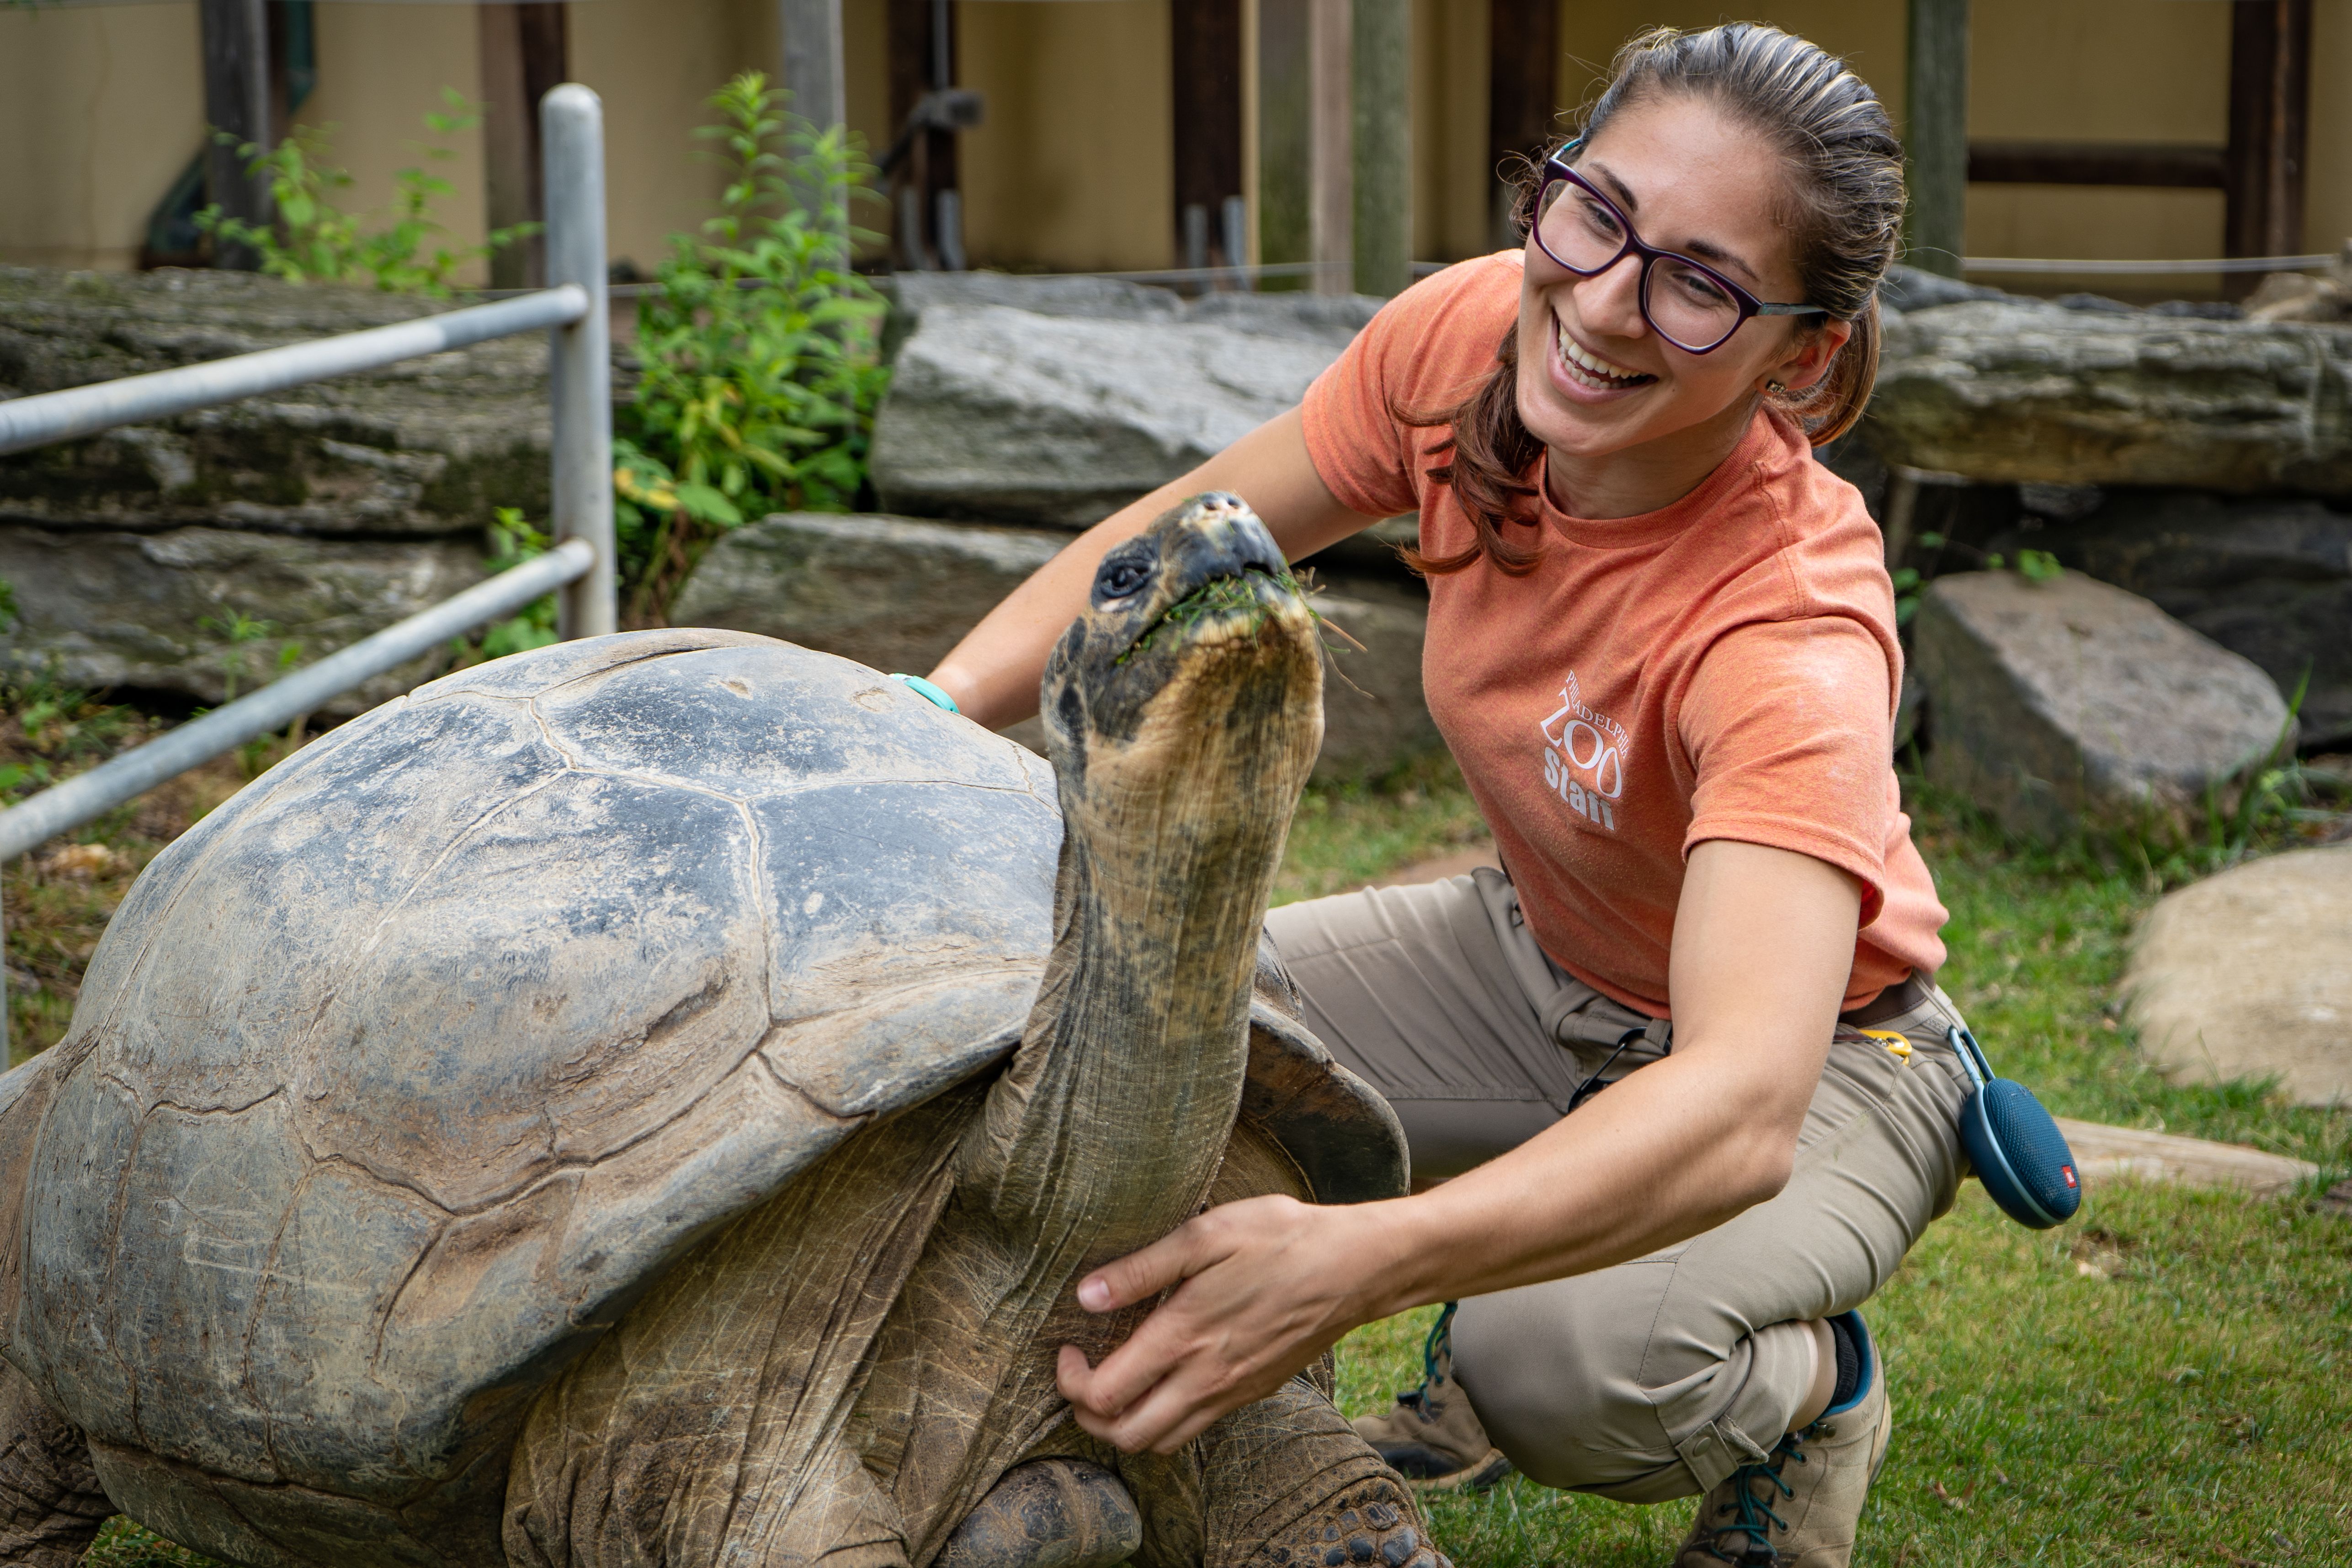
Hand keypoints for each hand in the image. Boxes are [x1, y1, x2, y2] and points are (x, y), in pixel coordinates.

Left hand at [1056, 1193, 1403, 1453]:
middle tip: (1083, 1375)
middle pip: (1125, 1436)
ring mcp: (1232, 1392)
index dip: (1070, 1381)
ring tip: (1117, 1382)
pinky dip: (1165, 1419)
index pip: (1106, 1394)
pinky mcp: (1253, 1393)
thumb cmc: (1281, 1239)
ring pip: (1161, 1442)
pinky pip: (1196, 1428)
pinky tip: (1165, 1377)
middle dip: (1089, 1416)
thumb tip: (1086, 1296)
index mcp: (1184, 1337)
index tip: (1067, 1349)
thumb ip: (1141, 1269)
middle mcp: (1205, 1378)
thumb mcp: (1206, 1234)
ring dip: (1126, 1424)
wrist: (1355, 1267)